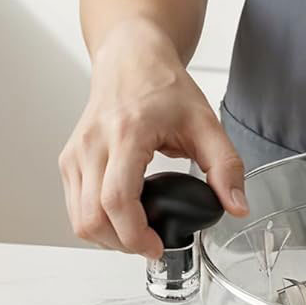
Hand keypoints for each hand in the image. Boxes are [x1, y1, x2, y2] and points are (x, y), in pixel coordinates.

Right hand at [59, 17, 248, 260]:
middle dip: (122, 243)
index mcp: (126, 133)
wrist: (130, 58)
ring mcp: (76, 152)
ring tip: (137, 232)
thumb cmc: (162, 85)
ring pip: (78, 218)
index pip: (116, 199)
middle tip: (151, 243)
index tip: (157, 246)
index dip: (134, 234)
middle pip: (92, 217)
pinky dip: (96, 221)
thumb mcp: (204, 122)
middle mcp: (92, 144)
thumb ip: (225, 166)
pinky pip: (74, 206)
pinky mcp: (69, 159)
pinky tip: (122, 215)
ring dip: (107, 237)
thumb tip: (236, 206)